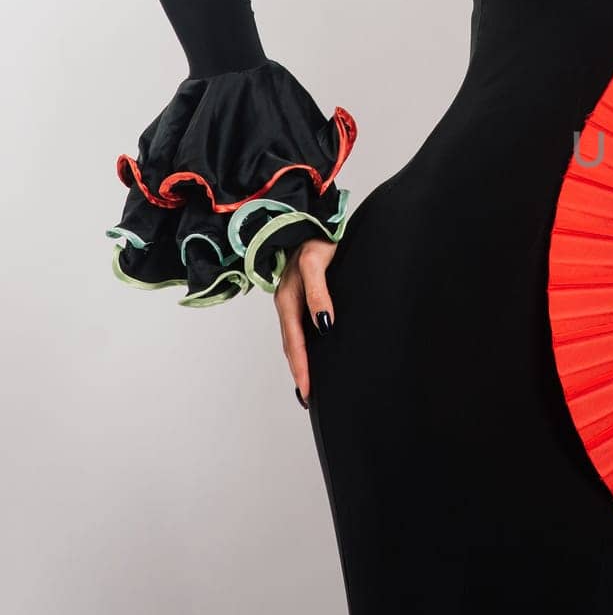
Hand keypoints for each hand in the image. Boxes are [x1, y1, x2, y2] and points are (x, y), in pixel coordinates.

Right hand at [274, 236, 338, 408]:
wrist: (312, 217)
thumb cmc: (316, 237)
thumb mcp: (317, 262)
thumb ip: (318, 293)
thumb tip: (324, 324)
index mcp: (287, 298)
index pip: (294, 342)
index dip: (301, 367)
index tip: (307, 390)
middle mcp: (286, 301)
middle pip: (291, 345)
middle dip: (299, 371)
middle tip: (307, 397)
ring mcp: (291, 298)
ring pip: (293, 337)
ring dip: (299, 360)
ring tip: (307, 383)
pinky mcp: (299, 293)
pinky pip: (298, 326)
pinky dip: (302, 344)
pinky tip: (312, 351)